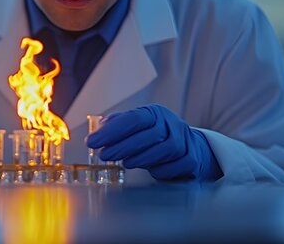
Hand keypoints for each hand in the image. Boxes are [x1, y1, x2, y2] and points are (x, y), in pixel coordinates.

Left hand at [86, 104, 221, 180]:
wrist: (191, 147)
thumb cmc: (156, 137)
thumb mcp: (139, 126)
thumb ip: (118, 125)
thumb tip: (98, 128)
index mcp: (155, 113)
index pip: (133, 118)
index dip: (111, 131)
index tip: (92, 141)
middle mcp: (171, 124)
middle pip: (147, 134)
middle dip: (122, 146)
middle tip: (104, 155)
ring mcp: (184, 141)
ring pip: (163, 150)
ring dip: (140, 158)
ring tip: (124, 163)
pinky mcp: (191, 159)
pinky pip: (174, 166)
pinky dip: (159, 169)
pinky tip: (148, 169)